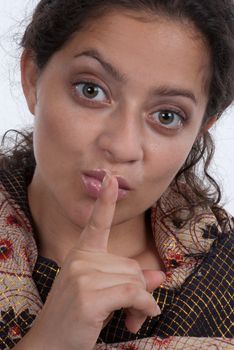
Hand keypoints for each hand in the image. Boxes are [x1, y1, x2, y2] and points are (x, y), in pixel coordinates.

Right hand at [18, 174, 164, 349]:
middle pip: (132, 265)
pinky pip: (133, 294)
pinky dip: (144, 307)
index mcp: (82, 253)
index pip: (97, 223)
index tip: (110, 178)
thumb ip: (130, 280)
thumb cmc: (76, 315)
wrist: (50, 343)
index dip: (105, 201)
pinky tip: (137, 318)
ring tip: (129, 317)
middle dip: (139, 289)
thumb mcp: (104, 292)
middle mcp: (81, 259)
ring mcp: (83, 276)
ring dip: (141, 302)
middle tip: (132, 308)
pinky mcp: (89, 296)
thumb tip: (159, 275)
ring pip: (135, 280)